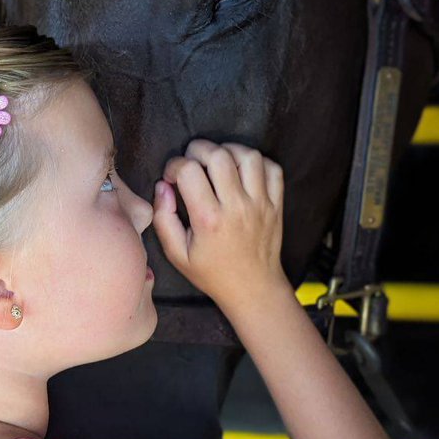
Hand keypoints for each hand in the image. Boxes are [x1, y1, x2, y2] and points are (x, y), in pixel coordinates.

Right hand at [151, 139, 285, 313]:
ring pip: (248, 156)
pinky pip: (272, 168)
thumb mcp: (176, 254)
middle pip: (218, 155)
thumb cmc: (212, 273)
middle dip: (198, 149)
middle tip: (192, 161)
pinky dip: (256, 161)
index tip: (171, 176)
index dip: (174, 166)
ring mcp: (260, 203)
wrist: (253, 289)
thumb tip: (162, 186)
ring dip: (228, 150)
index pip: (188, 171)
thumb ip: (163, 219)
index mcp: (209, 219)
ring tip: (217, 160)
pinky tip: (241, 170)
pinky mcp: (276, 204)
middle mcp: (236, 207)